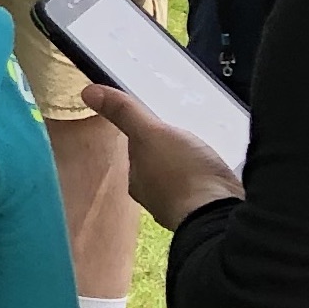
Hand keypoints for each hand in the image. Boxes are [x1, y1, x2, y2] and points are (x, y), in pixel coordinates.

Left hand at [86, 84, 245, 229]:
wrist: (221, 216)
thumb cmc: (181, 174)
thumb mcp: (151, 134)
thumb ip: (125, 114)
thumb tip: (87, 92)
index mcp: (138, 181)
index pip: (137, 153)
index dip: (147, 137)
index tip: (158, 126)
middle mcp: (158, 199)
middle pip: (161, 168)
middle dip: (172, 155)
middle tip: (186, 139)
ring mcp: (185, 209)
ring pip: (185, 182)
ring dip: (193, 170)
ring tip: (205, 156)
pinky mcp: (211, 214)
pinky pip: (208, 192)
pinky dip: (212, 184)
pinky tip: (221, 178)